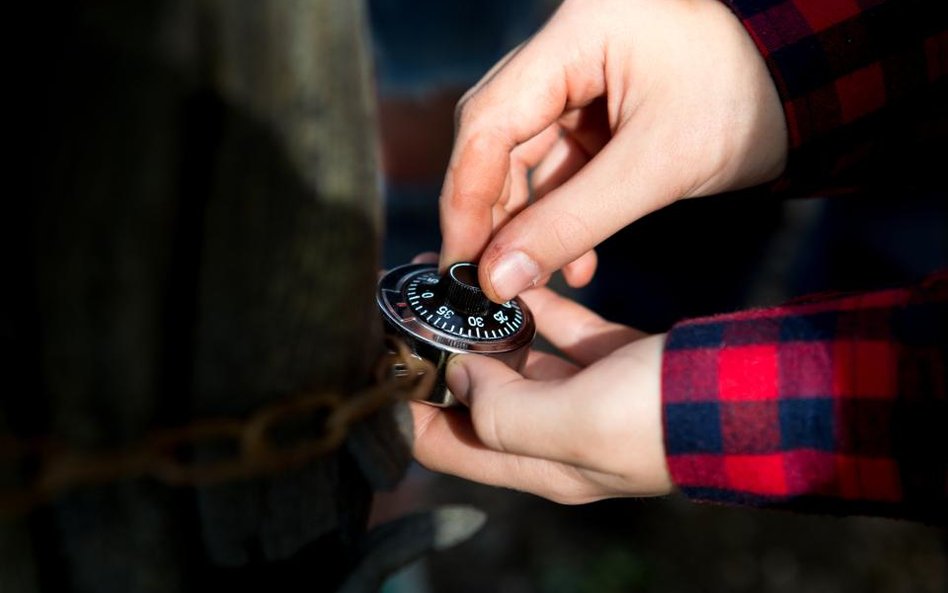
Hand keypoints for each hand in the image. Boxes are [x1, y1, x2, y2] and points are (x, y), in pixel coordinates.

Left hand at [410, 287, 672, 503]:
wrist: (749, 397)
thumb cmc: (662, 420)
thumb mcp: (574, 426)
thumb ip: (503, 411)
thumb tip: (460, 377)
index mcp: (536, 462)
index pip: (442, 447)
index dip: (405, 405)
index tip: (384, 350)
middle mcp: (550, 433)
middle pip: (468, 398)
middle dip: (436, 352)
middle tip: (412, 299)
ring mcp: (579, 393)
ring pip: (510, 357)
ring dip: (478, 322)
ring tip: (449, 276)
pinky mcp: (606, 357)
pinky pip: (555, 328)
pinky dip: (530, 304)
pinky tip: (508, 273)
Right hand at [439, 0, 787, 301]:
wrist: (800, 92)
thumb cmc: (745, 106)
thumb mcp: (657, 169)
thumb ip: (573, 224)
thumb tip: (498, 279)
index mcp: (578, 33)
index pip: (490, 116)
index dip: (467, 195)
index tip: (462, 261)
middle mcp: (566, 45)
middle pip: (495, 132)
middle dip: (491, 211)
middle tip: (486, 277)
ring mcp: (577, 74)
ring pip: (521, 152)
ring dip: (527, 220)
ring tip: (536, 278)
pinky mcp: (592, 104)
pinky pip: (556, 161)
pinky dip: (559, 210)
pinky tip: (575, 259)